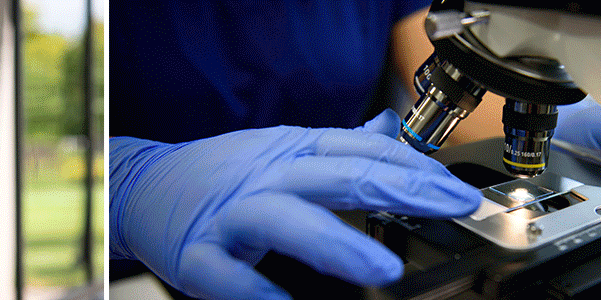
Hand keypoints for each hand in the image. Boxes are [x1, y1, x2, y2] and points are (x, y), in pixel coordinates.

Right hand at [108, 112, 481, 299]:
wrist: (142, 187)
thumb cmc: (223, 176)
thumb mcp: (283, 151)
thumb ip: (339, 148)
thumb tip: (389, 131)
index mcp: (292, 150)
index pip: (361, 151)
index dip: (413, 167)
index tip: (458, 190)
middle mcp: (266, 175)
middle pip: (335, 174)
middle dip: (396, 189)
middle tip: (447, 207)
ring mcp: (230, 215)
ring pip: (284, 219)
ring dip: (334, 243)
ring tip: (381, 268)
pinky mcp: (197, 256)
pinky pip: (227, 274)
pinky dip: (254, 289)